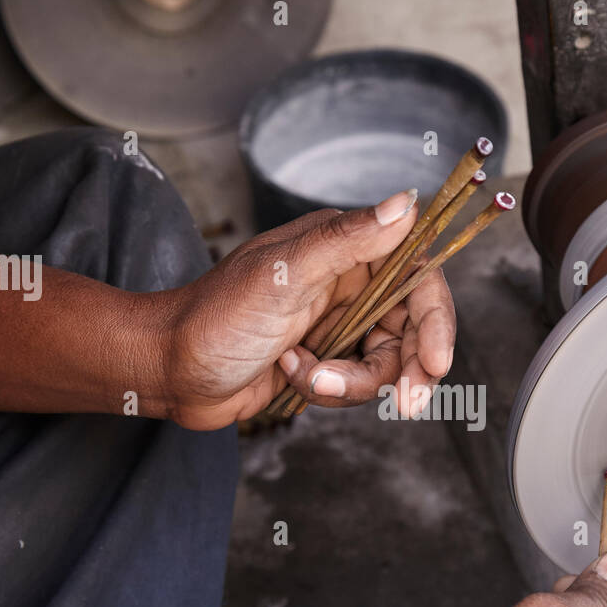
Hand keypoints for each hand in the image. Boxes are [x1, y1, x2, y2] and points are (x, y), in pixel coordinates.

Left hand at [161, 189, 455, 428]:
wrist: (169, 370)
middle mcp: (349, 282)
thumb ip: (348, 240)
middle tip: (406, 404)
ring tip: (308, 377)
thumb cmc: (215, 317)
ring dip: (352, 382)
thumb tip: (405, 203)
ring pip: (385, 364)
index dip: (436, 321)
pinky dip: (328, 389)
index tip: (436, 363)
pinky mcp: (325, 360)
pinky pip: (356, 385)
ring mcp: (338, 323)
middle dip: (406, 368)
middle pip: (412, 329)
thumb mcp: (284, 275)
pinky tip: (291, 376)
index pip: (418, 278)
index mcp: (345, 247)